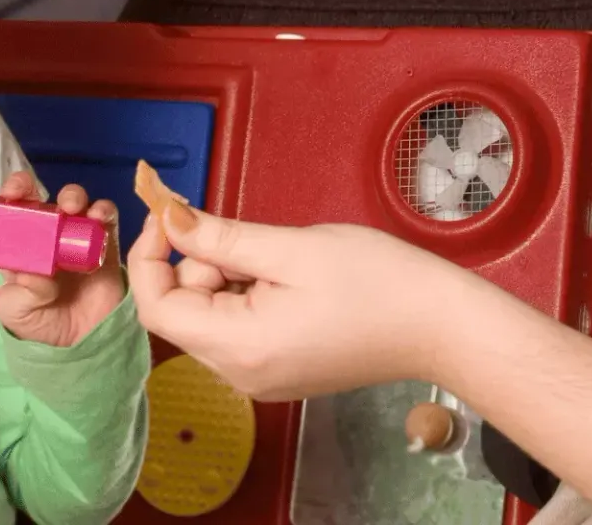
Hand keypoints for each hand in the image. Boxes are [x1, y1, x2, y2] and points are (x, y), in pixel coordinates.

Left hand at [0, 172, 125, 347]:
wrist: (82, 343)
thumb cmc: (42, 325)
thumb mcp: (17, 313)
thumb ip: (20, 293)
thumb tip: (33, 273)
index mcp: (16, 250)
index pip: (0, 219)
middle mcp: (44, 237)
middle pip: (33, 201)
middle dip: (25, 187)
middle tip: (25, 190)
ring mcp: (74, 236)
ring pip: (71, 201)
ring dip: (70, 195)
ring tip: (70, 207)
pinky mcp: (103, 241)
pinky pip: (105, 217)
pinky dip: (102, 209)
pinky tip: (98, 216)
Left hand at [125, 202, 483, 400]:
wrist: (442, 327)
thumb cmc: (379, 283)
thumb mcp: (292, 248)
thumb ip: (220, 237)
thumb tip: (167, 219)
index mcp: (239, 347)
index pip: (156, 308)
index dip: (149, 256)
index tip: (168, 212)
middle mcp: (241, 375)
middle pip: (182, 312)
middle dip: (198, 263)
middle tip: (246, 233)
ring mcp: (261, 377)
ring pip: (210, 317)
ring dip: (225, 276)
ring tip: (280, 257)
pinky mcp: (281, 370)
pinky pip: (238, 328)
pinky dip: (246, 294)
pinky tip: (289, 279)